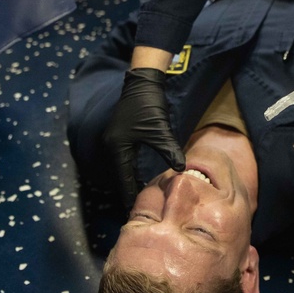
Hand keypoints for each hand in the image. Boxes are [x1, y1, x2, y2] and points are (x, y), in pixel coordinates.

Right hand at [103, 68, 185, 207]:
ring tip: (138, 197)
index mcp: (118, 147)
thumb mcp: (160, 130)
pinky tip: (137, 177)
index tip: (133, 210)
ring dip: (128, 181)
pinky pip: (122, 159)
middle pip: (119, 175)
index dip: (129, 194)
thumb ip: (169, 150)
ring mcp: (113, 140)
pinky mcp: (118, 135)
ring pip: (120, 167)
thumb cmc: (149, 105)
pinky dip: (129, 170)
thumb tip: (182, 169)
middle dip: (128, 190)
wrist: (142, 83)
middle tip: (137, 207)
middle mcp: (111, 146)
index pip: (123, 178)